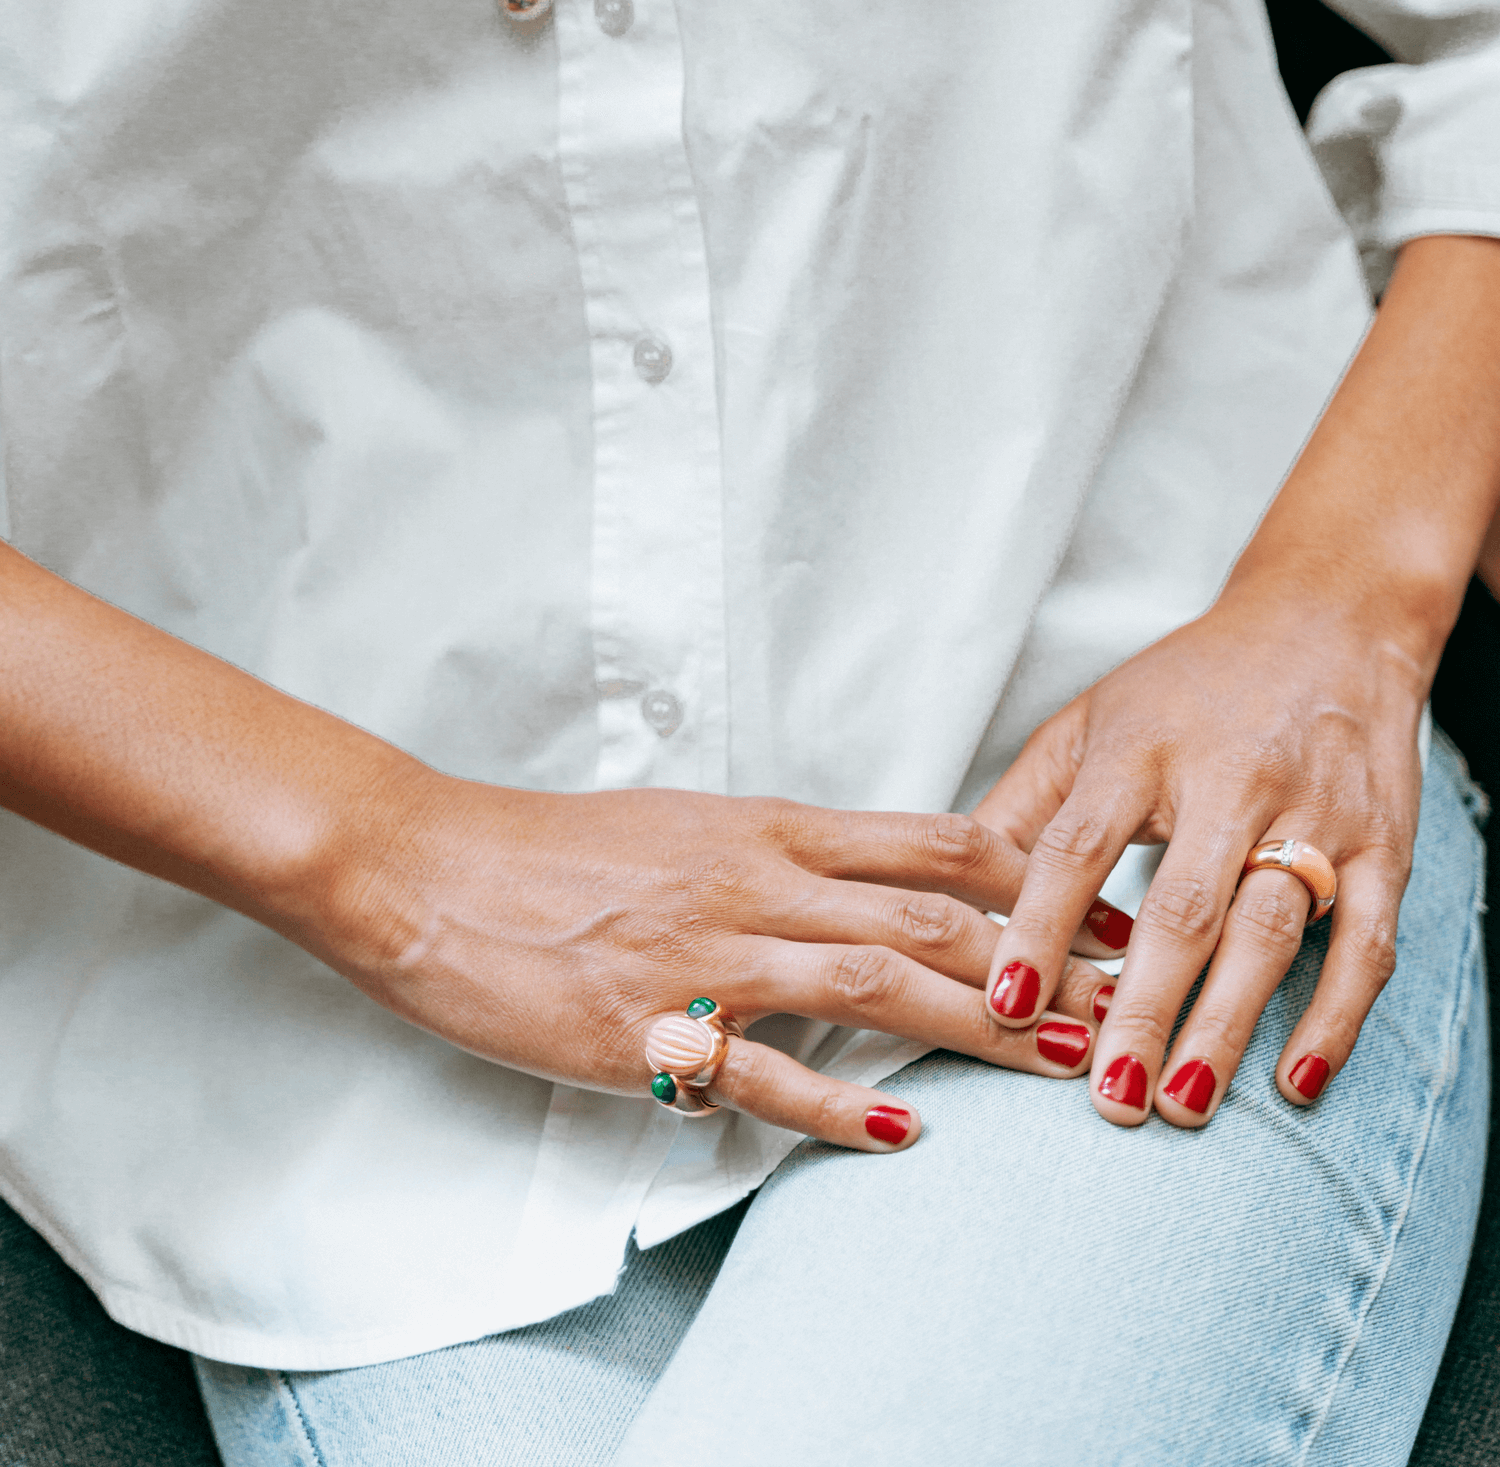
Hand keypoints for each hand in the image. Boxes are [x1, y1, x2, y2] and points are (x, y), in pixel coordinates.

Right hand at [317, 776, 1128, 1152]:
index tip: (1117, 912)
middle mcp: (755, 880)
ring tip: (1069, 1061)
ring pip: (874, 980)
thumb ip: (783, 856)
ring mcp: (704, 953)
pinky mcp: (646, 1028)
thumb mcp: (689, 828)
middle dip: (1051, 959)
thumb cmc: (557, 851)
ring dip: (983, 1024)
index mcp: (769, 828)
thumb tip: (873, 884)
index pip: (936, 844)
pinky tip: (901, 1134)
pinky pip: (756, 1070)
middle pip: (934, 916)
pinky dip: (835, 1102)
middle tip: (1143, 997)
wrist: (429, 866)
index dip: (1040, 881)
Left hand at [971, 572, 1424, 1127]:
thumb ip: (1023, 807)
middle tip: (1108, 1096)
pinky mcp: (1382, 844)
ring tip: (1181, 1103)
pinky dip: (1336, 1016)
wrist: (1329, 619)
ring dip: (1226, 1025)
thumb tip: (948, 895)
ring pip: (1268, 929)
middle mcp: (1228, 778)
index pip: (1080, 845)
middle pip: (1181, 905)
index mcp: (1140, 747)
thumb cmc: (1191, 686)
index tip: (1007, 1003)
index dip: (1041, 926)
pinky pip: (1365, 941)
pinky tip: (1298, 1081)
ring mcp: (1313, 812)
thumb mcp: (1091, 721)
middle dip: (1141, 1005)